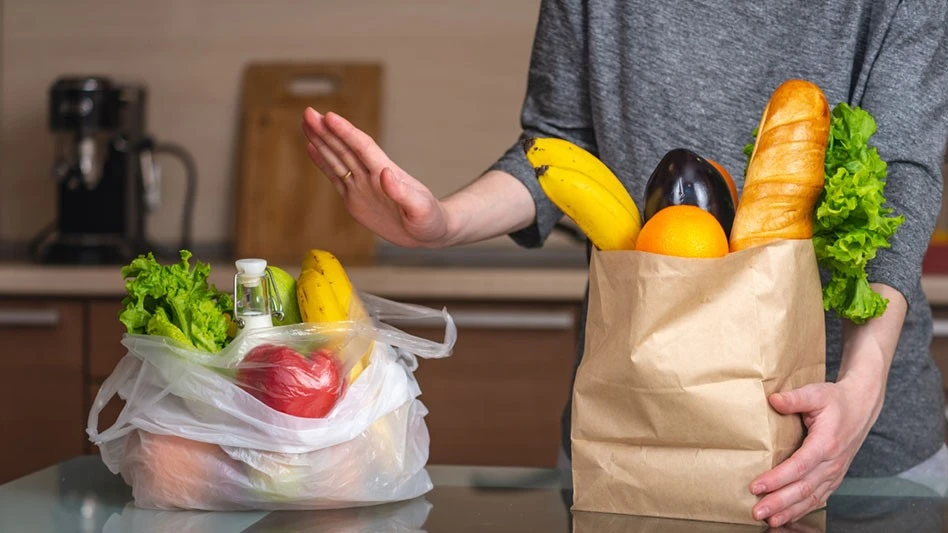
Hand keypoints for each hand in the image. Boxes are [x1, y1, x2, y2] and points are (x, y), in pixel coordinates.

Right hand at [301, 108, 451, 247]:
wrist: (430, 232)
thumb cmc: (431, 220)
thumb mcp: (421, 210)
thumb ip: (404, 193)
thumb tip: (385, 174)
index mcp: (387, 173)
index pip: (363, 148)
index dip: (346, 132)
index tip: (329, 117)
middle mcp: (371, 175)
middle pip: (345, 148)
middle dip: (326, 131)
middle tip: (308, 112)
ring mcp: (362, 185)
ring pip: (337, 158)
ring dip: (321, 141)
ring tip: (307, 122)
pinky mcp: (355, 198)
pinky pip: (336, 177)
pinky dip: (323, 162)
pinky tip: (312, 148)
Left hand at [749, 377, 880, 526]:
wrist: (861, 407)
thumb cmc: (836, 400)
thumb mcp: (816, 393)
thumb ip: (794, 398)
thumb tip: (773, 400)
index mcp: (827, 443)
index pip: (799, 466)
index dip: (777, 479)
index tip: (756, 487)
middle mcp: (832, 463)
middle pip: (803, 488)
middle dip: (779, 502)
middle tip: (757, 511)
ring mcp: (835, 473)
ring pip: (811, 498)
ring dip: (789, 511)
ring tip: (768, 520)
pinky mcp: (834, 478)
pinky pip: (818, 498)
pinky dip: (801, 510)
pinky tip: (785, 517)